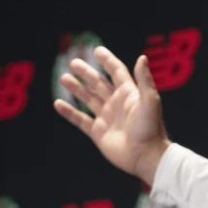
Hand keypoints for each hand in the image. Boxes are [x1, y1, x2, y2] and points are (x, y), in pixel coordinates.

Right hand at [53, 46, 170, 184]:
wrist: (146, 156)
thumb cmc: (150, 129)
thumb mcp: (150, 101)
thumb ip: (144, 80)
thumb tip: (142, 57)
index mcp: (130, 95)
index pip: (117, 73)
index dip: (108, 61)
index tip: (97, 51)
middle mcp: (117, 104)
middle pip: (99, 84)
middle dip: (87, 73)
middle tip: (74, 62)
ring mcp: (107, 118)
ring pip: (89, 99)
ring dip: (77, 89)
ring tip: (65, 78)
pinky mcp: (99, 133)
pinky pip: (81, 120)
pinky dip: (69, 112)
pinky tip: (58, 103)